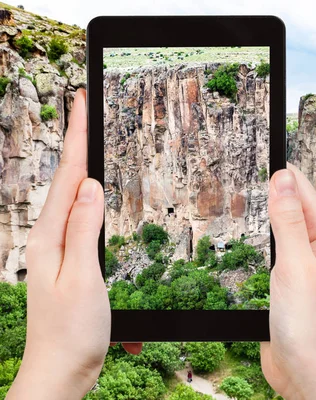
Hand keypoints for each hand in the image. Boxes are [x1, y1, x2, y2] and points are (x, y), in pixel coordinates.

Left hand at [7, 89, 139, 399]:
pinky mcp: (69, 263)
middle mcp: (48, 239)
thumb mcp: (84, 278)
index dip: (75, 137)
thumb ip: (85, 230)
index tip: (81, 102)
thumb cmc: (72, 332)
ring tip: (88, 141)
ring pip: (71, 199)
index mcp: (49, 238)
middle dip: (75, 142)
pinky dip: (87, 199)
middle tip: (84, 110)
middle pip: (65, 181)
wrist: (60, 372)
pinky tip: (93, 195)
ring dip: (80, 167)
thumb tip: (91, 186)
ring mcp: (57, 251)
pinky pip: (79, 221)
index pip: (66, 177)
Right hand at [260, 164, 315, 399]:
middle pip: (290, 204)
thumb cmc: (312, 325)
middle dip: (269, 188)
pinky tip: (250, 237)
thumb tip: (282, 177)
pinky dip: (261, 240)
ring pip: (280, 228)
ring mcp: (302, 265)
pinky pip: (274, 252)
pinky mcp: (288, 283)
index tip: (256, 144)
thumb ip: (288, 221)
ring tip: (242, 193)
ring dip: (264, 213)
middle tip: (238, 167)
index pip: (300, 187)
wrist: (312, 375)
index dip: (278, 169)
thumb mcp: (296, 266)